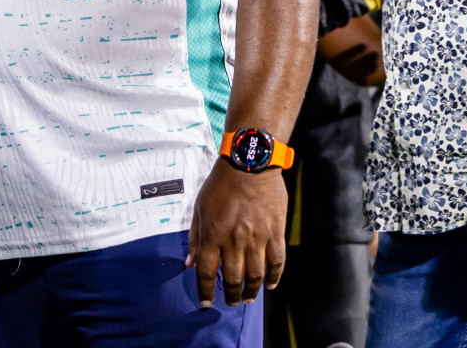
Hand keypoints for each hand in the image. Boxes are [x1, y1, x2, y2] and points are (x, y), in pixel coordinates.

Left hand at [186, 163, 286, 307]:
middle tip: (231, 302)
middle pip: (233, 278)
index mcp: (213, 234)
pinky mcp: (275, 232)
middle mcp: (234, 240)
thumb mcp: (200, 207)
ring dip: (251, 291)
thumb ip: (195, 237)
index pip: (208, 272)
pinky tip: (269, 285)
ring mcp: (257, 238)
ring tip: (248, 299)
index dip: (205, 291)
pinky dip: (274, 277)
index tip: (206, 303)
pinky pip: (276, 261)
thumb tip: (190, 264)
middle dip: (231, 295)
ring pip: (255, 275)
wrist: (249, 163)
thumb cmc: (220, 184)